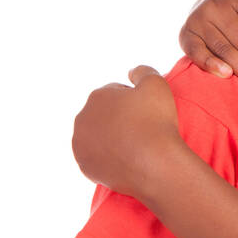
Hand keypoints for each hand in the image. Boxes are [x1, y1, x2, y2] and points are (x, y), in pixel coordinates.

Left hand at [72, 65, 184, 196]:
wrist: (156, 165)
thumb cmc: (156, 123)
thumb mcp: (156, 84)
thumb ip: (142, 71)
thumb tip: (131, 72)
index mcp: (96, 97)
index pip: (115, 94)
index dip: (133, 102)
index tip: (146, 113)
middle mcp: (82, 119)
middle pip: (103, 115)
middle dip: (118, 119)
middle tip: (141, 129)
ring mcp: (81, 145)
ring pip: (98, 137)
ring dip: (111, 138)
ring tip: (134, 146)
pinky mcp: (85, 167)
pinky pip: (97, 158)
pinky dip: (108, 157)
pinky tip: (126, 159)